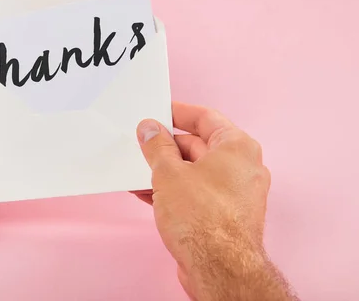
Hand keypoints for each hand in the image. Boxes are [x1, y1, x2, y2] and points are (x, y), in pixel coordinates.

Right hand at [136, 102, 295, 299]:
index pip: (205, 118)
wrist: (218, 269)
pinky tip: (146, 192)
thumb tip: (150, 129)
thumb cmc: (204, 220)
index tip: (158, 110)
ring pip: (195, 171)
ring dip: (166, 169)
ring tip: (137, 168)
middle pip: (199, 145)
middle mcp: (242, 167)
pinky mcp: (225, 215)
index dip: (178, 112)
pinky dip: (173, 189)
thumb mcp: (169, 173)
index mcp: (237, 147)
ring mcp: (235, 193)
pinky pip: (196, 192)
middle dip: (166, 145)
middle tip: (141, 142)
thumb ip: (157, 146)